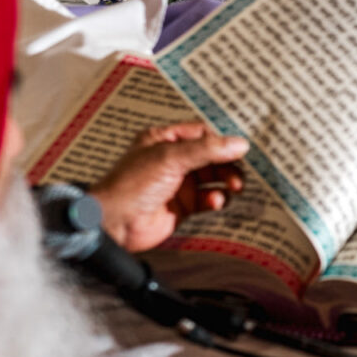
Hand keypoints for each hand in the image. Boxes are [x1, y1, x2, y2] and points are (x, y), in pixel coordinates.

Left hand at [87, 122, 249, 251]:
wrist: (116, 222)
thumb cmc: (131, 185)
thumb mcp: (170, 158)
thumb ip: (207, 150)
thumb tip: (238, 144)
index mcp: (164, 140)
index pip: (202, 133)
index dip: (222, 141)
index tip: (240, 149)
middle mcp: (172, 159)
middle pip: (212, 156)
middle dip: (228, 164)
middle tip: (238, 174)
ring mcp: (178, 183)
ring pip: (213, 178)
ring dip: (226, 182)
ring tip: (233, 187)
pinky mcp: (183, 205)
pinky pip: (208, 198)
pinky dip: (216, 199)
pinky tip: (214, 202)